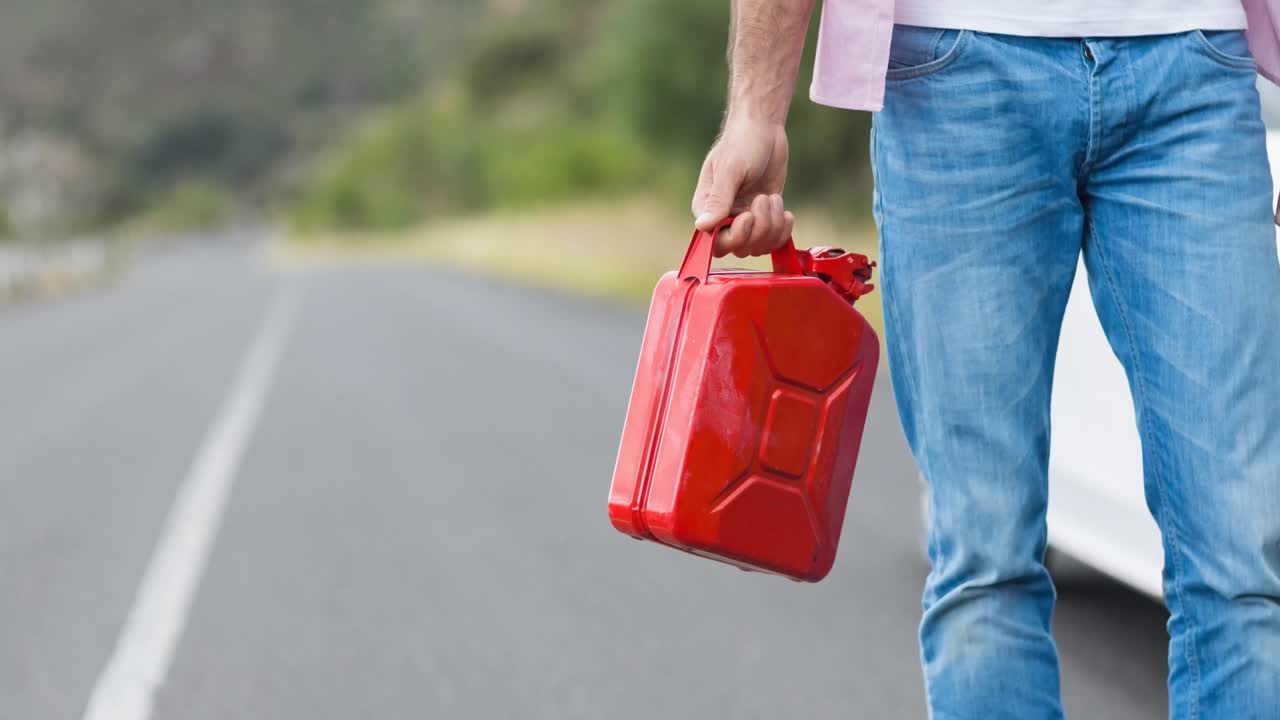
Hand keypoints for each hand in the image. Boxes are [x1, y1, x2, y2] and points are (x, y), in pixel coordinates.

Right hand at [691, 118, 794, 257]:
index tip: (748, 215)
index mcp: (707, 207)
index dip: (736, 236)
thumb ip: (718, 199)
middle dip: (759, 229)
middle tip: (764, 199)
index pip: (716, 243)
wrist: (763, 128)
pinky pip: (774, 239)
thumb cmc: (742, 142)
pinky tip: (785, 211)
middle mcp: (724, 217)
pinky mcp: (764, 217)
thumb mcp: (730, 170)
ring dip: (773, 225)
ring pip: (760, 246)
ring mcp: (745, 218)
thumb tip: (702, 226)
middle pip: (741, 248)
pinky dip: (783, 229)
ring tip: (772, 198)